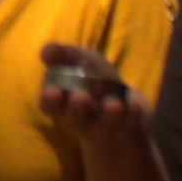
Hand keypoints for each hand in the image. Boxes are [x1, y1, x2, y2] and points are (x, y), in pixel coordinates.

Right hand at [36, 42, 152, 154]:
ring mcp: (106, 128)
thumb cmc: (90, 79)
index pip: (49, 105)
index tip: (53, 92)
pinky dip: (133, 116)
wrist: (121, 106)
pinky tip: (134, 107)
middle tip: (82, 97)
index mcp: (62, 103)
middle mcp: (81, 120)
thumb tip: (47, 52)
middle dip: (78, 108)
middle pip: (76, 118)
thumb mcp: (76, 60)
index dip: (50, 100)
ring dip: (109, 114)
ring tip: (115, 105)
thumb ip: (62, 54)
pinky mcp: (130, 129)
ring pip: (105, 125)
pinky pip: (132, 125)